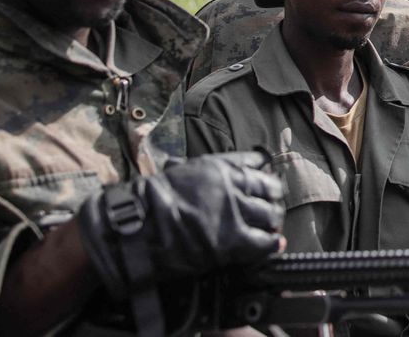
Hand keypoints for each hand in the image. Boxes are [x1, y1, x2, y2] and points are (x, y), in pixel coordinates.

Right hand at [77, 152, 284, 297]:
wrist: (135, 227)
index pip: (258, 164)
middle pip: (271, 189)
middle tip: (270, 208)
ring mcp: (234, 212)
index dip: (265, 176)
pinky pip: (263, 242)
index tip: (267, 184)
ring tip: (270, 227)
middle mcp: (232, 185)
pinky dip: (270, 244)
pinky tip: (273, 244)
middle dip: (273, 199)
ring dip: (272, 221)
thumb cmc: (152, 200)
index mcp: (220, 166)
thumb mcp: (184, 171)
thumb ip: (211, 170)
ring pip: (271, 214)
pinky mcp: (232, 240)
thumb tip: (232, 169)